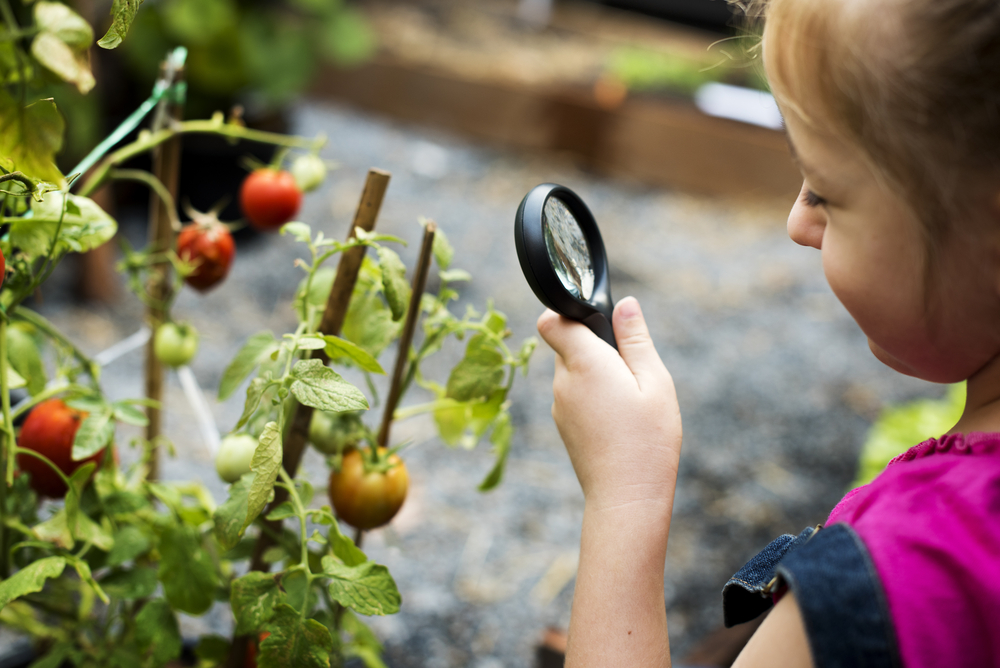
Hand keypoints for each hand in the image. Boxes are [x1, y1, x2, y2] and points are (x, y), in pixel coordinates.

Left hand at [537, 297, 681, 510]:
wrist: (627, 497)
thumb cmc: (647, 439)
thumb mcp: (655, 382)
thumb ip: (636, 340)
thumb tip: (625, 304)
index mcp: (584, 363)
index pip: (552, 321)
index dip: (569, 314)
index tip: (599, 323)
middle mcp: (563, 382)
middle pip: (567, 346)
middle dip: (595, 347)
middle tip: (631, 370)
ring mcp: (559, 406)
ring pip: (572, 373)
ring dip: (596, 374)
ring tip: (629, 400)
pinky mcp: (563, 426)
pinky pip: (574, 396)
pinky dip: (593, 397)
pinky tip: (619, 419)